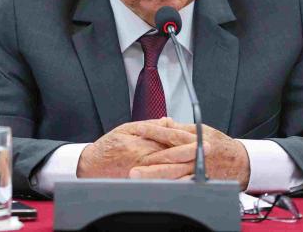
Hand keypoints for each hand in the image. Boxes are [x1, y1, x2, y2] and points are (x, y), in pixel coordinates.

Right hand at [76, 117, 195, 178]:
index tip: (202, 138)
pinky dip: (177, 181)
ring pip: (171, 171)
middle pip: (173, 156)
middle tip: (209, 150)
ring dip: (189, 168)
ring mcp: (144, 172)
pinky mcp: (143, 182)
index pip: (169, 140)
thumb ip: (150, 126)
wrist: (93, 165)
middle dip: (193, 153)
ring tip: (204, 165)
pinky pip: (163, 182)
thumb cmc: (109, 147)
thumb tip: (168, 121)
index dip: (187, 139)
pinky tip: (189, 179)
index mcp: (142, 144)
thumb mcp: (127, 129)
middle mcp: (144, 159)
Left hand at [133, 122, 249, 187]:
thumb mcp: (200, 130)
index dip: (154, 131)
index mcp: (195, 140)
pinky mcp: (199, 182)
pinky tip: (155, 188)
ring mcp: (197, 171)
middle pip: (170, 158)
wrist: (240, 162)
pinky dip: (169, 187)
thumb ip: (180, 128)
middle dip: (150, 162)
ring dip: (155, 177)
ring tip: (138, 177)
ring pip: (173, 175)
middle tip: (133, 166)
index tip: (138, 130)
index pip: (171, 134)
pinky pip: (182, 185)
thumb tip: (163, 121)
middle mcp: (195, 156)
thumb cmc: (219, 144)